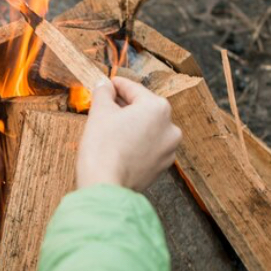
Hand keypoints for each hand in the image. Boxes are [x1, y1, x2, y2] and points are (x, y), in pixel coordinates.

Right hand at [77, 77, 181, 191]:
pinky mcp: (162, 167)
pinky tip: (119, 146)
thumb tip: (104, 84)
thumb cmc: (102, 147)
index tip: (107, 84)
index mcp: (158, 108)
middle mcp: (170, 127)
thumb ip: (103, 93)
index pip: (134, 89)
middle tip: (105, 106)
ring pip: (147, 129)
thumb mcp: (99, 112)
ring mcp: (169, 149)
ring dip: (131, 125)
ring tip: (111, 128)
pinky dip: (136, 143)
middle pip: (143, 109)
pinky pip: (148, 147)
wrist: (105, 186)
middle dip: (124, 106)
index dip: (117, 85)